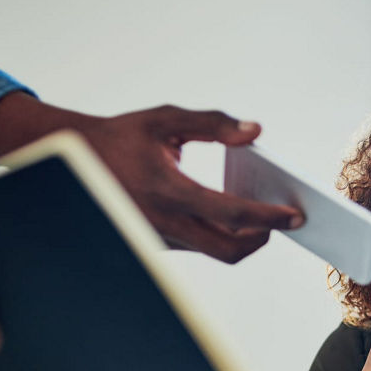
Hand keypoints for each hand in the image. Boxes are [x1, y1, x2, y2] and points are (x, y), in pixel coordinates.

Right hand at [0, 93, 302, 263]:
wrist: (74, 158)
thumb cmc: (124, 136)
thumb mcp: (165, 119)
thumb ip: (213, 123)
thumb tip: (255, 132)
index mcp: (167, 191)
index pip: (231, 214)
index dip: (268, 217)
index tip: (295, 215)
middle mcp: (163, 223)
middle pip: (230, 250)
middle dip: (263, 237)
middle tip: (285, 218)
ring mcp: (160, 239)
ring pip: (215, 251)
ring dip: (244, 236)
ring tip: (264, 212)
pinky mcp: (158, 244)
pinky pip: (199, 246)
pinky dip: (222, 233)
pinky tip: (236, 212)